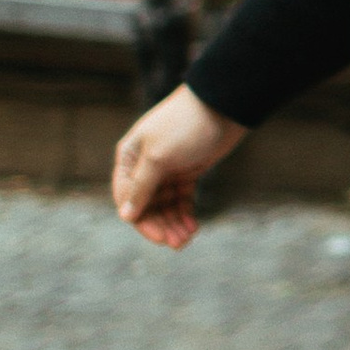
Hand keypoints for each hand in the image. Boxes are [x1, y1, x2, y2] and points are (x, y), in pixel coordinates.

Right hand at [112, 83, 246, 251]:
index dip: (142, 221)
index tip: (160, 237)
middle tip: (179, 243)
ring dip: (173, 223)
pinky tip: (193, 227)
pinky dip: (185, 214)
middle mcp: (145, 165)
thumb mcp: (159, 157)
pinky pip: (181, 199)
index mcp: (129, 157)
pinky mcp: (187, 172)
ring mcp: (167, 169)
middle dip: (161, 225)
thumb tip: (125, 215)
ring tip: (187, 238)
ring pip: (164, 205)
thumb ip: (141, 187)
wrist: (223, 106)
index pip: (127, 198)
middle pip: (146, 205)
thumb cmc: (186, 126)